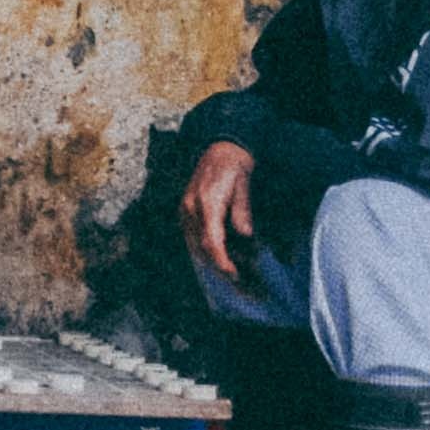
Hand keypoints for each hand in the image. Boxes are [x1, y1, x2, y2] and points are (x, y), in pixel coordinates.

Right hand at [182, 139, 258, 288]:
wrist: (220, 149)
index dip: (221, 260)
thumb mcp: (243, 186)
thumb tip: (244, 234)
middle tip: (234, 280)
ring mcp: (185, 207)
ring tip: (224, 272)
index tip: (233, 273)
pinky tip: (212, 256)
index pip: (211, 240)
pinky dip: (200, 248)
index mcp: (207, 202)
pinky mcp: (185, 208)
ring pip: (192, 242)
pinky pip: (190, 234)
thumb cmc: (235, 167)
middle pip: (200, 246)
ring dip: (207, 259)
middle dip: (216, 265)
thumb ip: (242, 210)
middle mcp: (191, 207)